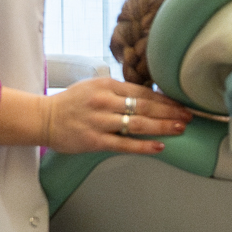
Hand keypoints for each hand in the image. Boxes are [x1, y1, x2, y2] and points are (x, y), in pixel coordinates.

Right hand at [42, 77, 190, 154]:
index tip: (181, 104)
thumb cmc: (71, 103)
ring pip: (138, 124)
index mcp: (107, 85)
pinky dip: (143, 145)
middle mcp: (105, 101)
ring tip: (180, 128)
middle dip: (170, 112)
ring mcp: (100, 121)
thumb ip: (119, 90)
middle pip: (145, 107)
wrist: (43, 118)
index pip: (143, 92)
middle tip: (188, 117)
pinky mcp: (94, 141)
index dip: (165, 99)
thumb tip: (147, 95)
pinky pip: (124, 144)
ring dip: (162, 126)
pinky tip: (159, 146)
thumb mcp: (95, 86)